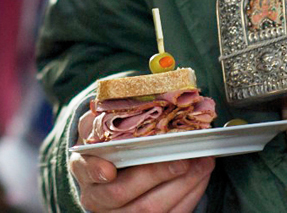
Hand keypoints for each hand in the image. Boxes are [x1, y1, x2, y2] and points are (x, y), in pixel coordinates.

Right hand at [68, 105, 214, 212]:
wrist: (107, 169)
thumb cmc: (108, 142)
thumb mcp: (100, 123)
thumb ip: (109, 110)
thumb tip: (137, 86)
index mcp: (84, 168)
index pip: (88, 171)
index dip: (97, 171)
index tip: (109, 169)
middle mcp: (97, 197)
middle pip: (122, 194)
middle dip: (156, 174)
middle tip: (182, 157)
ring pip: (149, 209)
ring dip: (181, 186)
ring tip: (202, 163)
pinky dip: (188, 197)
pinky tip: (200, 177)